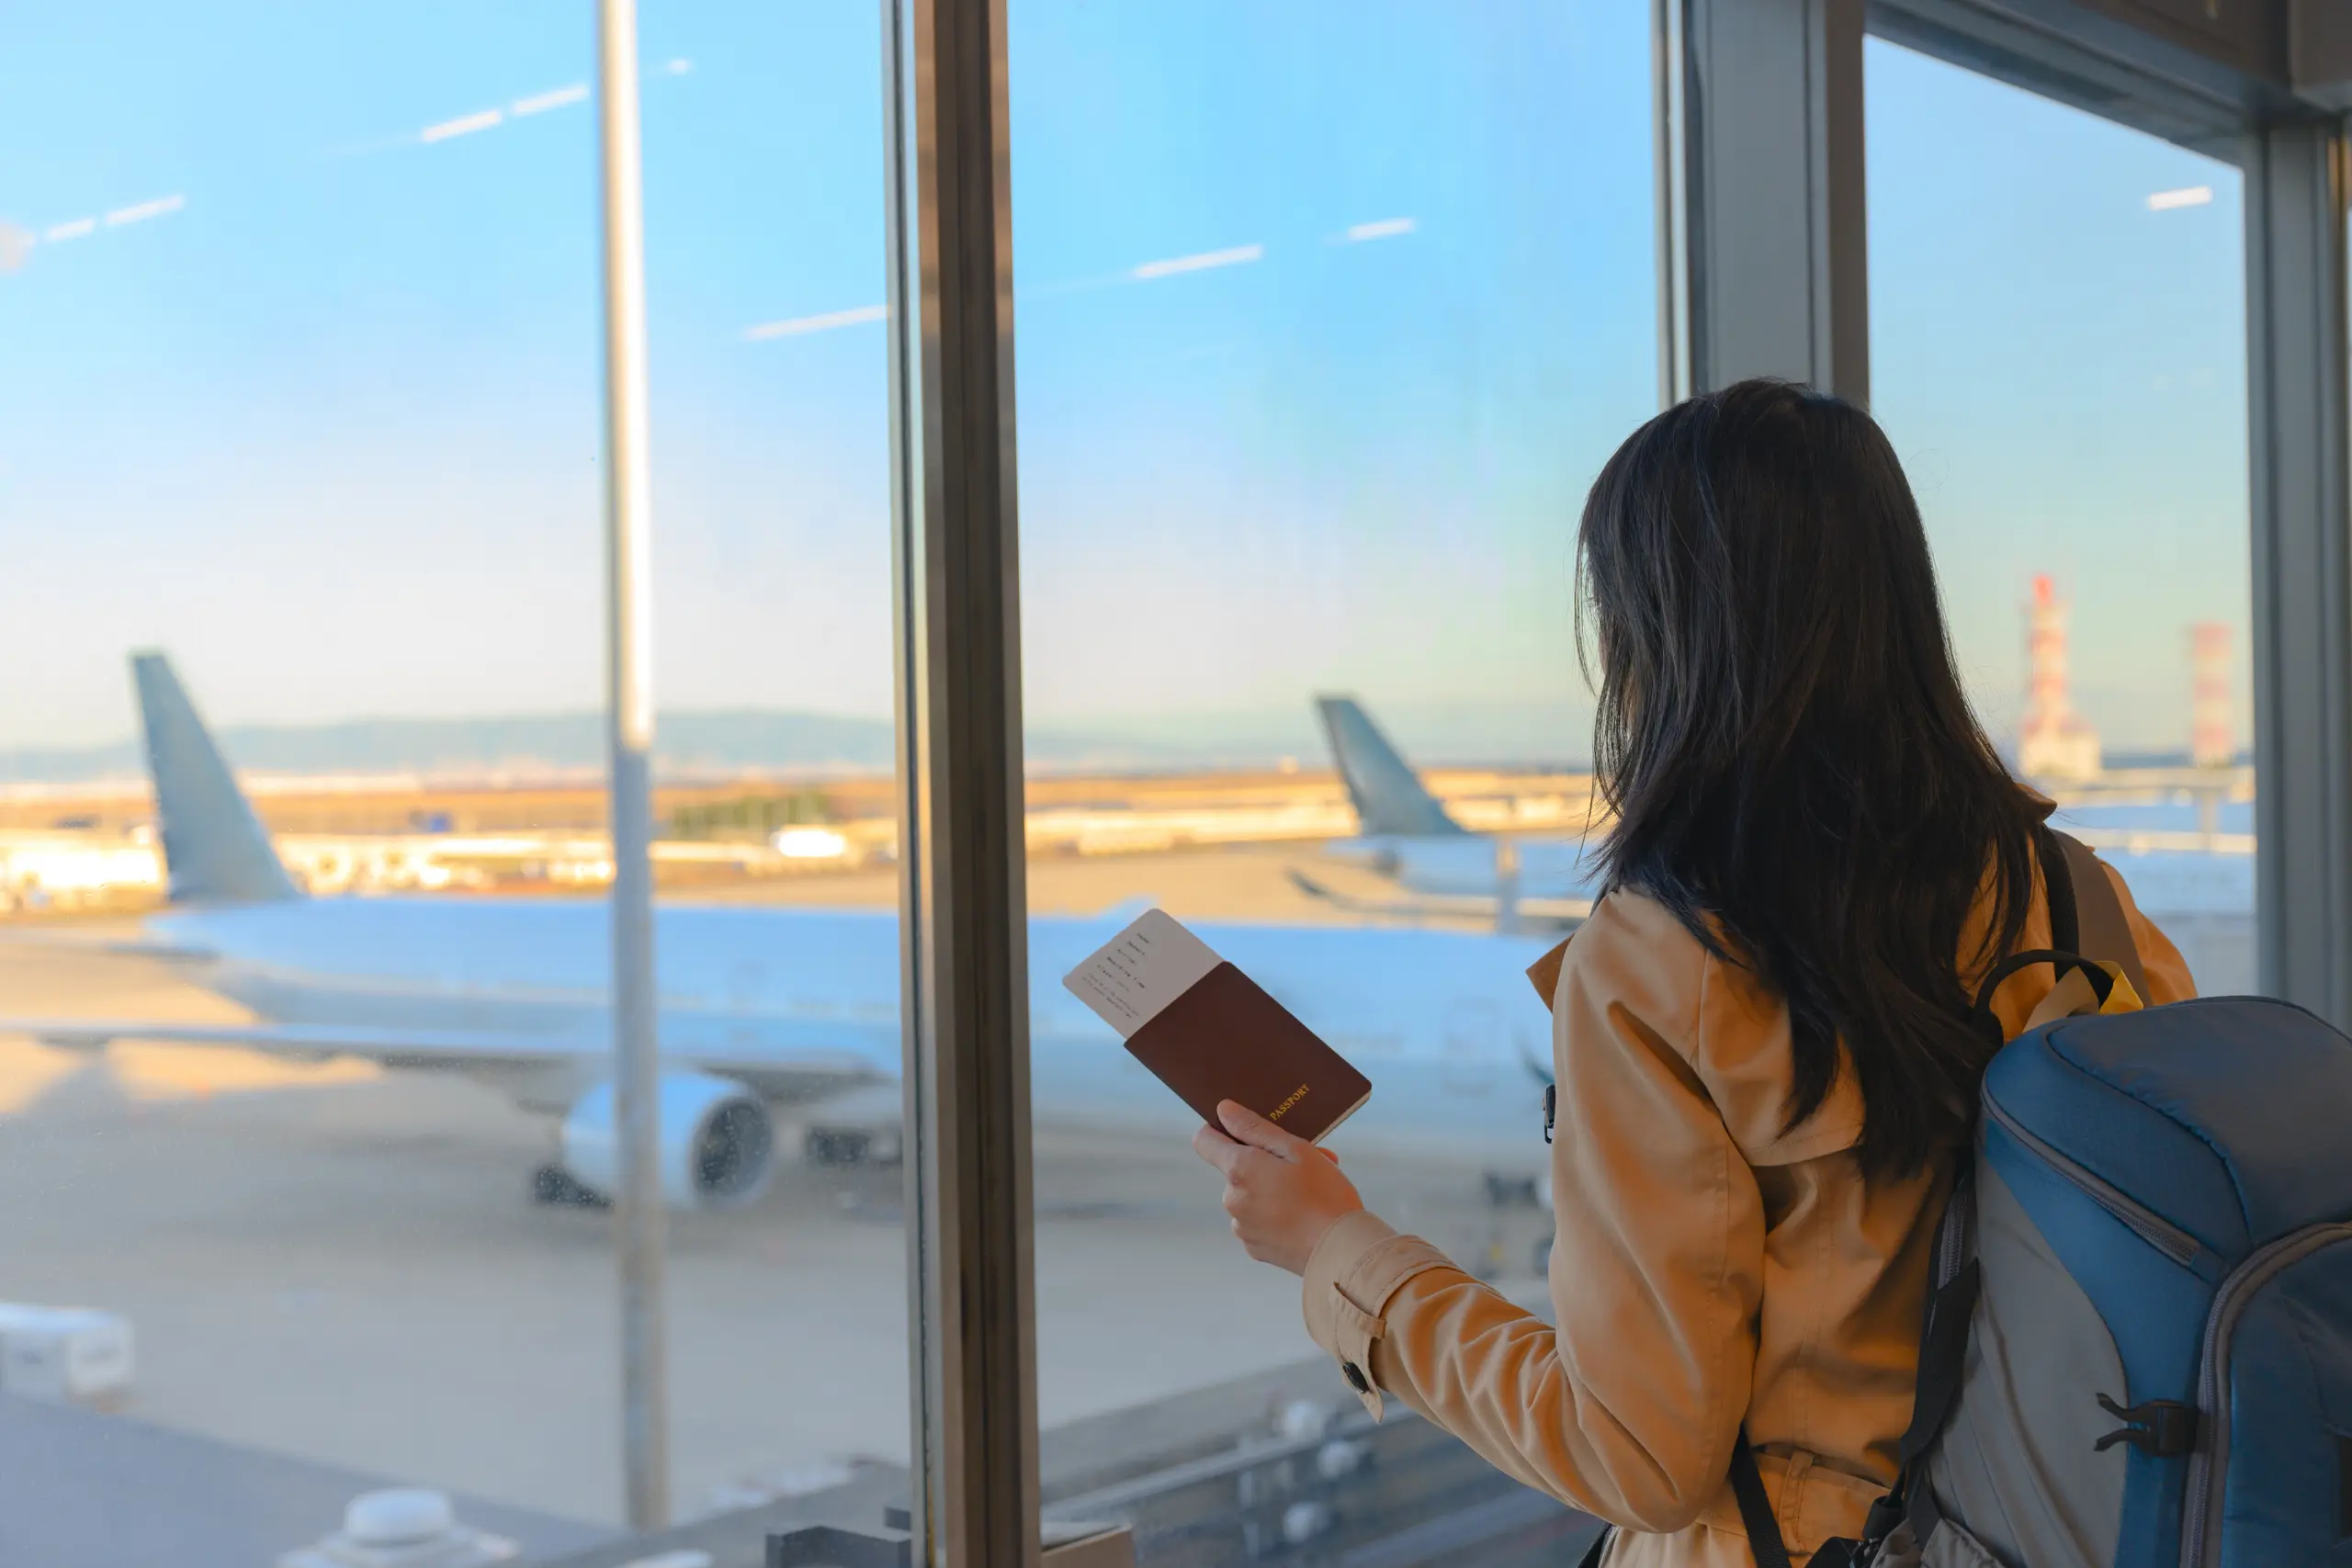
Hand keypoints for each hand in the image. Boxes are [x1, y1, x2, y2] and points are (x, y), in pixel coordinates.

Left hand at [1192, 1099, 1365, 1274]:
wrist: (1340, 1251)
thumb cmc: (1324, 1195)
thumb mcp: (1296, 1150)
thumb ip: (1255, 1128)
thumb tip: (1223, 1110)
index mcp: (1239, 1169)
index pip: (1205, 1140)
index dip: (1220, 1130)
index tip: (1243, 1131)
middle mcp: (1231, 1199)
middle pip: (1236, 1169)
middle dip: (1265, 1163)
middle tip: (1304, 1165)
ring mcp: (1241, 1226)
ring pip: (1250, 1195)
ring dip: (1273, 1190)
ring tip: (1311, 1193)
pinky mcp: (1253, 1247)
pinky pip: (1258, 1221)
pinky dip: (1275, 1215)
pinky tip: (1304, 1216)